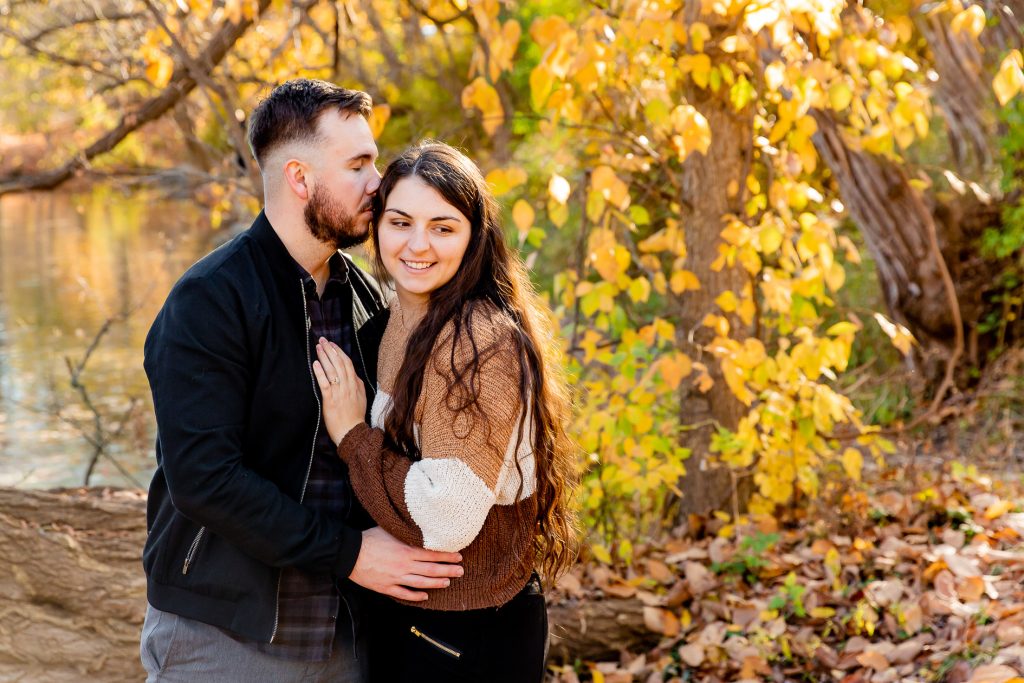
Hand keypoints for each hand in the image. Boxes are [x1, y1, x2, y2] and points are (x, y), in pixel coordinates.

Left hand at [312, 337, 366, 445]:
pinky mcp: (330, 399)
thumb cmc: (355, 416)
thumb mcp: (361, 397)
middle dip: (330, 350)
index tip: (332, 344)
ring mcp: (339, 392)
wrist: (352, 431)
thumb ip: (357, 384)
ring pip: (332, 370)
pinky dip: (320, 372)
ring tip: (318, 347)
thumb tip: (353, 374)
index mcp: (355, 384)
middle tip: (323, 340)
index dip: (339, 352)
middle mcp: (348, 386)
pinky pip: (325, 383)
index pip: (348, 363)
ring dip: (324, 357)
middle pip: (339, 363)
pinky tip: (315, 363)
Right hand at [348, 527, 463, 600]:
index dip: (447, 556)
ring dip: (436, 583)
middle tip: (461, 571)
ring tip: (448, 582)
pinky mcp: (386, 587)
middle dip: (448, 570)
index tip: (458, 557)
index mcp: (406, 550)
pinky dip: (416, 596)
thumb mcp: (390, 530)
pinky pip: (404, 593)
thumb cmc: (369, 538)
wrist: (350, 553)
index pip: (433, 554)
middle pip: (431, 570)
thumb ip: (405, 531)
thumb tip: (418, 527)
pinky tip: (425, 596)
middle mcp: (404, 565)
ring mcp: (396, 578)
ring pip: (421, 583)